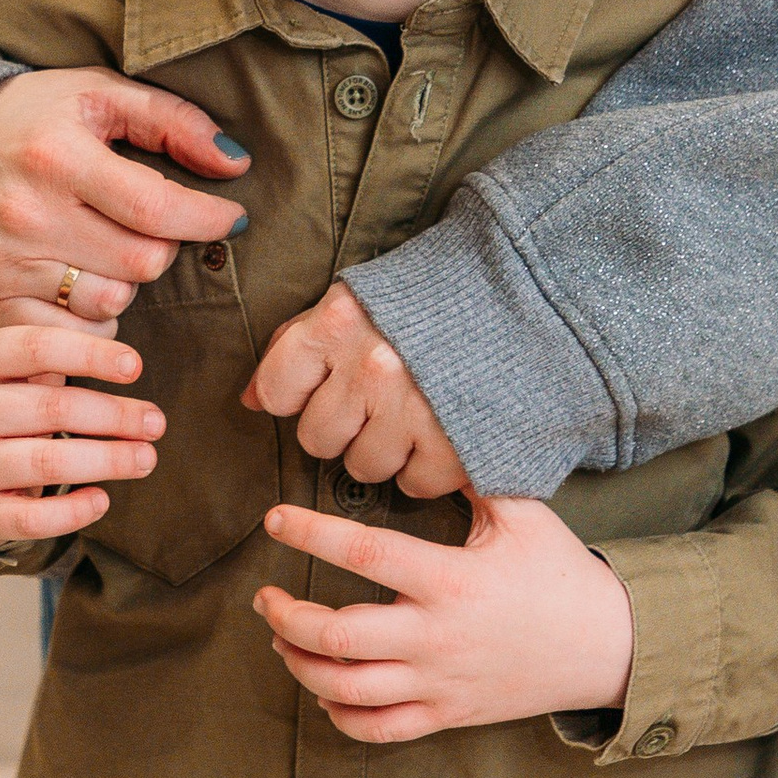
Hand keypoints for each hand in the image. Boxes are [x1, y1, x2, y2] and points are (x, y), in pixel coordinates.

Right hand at [0, 69, 249, 326]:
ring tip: (112, 247)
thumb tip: (235, 164)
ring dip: (130, 280)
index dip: (207, 217)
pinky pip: (73, 333)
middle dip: (166, 245)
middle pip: (141, 262)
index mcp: (57, 156)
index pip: (155, 207)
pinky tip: (86, 278)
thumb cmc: (28, 115)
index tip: (232, 216)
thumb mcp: (97, 92)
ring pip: (113, 301)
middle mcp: (27, 215)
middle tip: (154, 223)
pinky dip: (95, 314)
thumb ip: (173, 121)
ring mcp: (6, 263)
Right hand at [0, 325, 164, 546]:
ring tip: (146, 458)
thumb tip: (128, 365)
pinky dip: (73, 511)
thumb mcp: (10, 376)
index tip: (136, 367)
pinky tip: (102, 500)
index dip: (90, 355)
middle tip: (156, 423)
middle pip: (51, 408)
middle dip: (114, 416)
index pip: (35, 347)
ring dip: (107, 460)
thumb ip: (55, 360)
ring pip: (46, 461)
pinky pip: (31, 517)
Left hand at [243, 284, 467, 496]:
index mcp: (339, 322)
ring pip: (362, 467)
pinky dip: (427, 468)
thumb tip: (250, 399)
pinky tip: (443, 432)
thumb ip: (299, 342)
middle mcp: (371, 366)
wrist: (527, 293)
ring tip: (414, 412)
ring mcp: (414, 408)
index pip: (276, 391)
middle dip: (342, 425)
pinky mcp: (456, 444)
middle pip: (317, 439)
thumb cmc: (431, 296)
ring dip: (385, 449)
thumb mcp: (359, 299)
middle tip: (378, 400)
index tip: (324, 387)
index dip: (296, 396)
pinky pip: (414, 485)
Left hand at [253, 494, 635, 743]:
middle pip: (338, 636)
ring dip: (301, 665)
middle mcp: (437, 638)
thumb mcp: (523, 513)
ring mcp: (439, 683)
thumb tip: (434, 426)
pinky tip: (325, 690)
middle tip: (264, 597)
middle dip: (286, 616)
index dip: (310, 533)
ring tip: (282, 638)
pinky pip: (379, 729)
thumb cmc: (561, 574)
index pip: (363, 554)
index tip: (275, 519)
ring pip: (347, 688)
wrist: (607, 649)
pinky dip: (340, 714)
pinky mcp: (447, 714)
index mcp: (451, 581)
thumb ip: (472, 474)